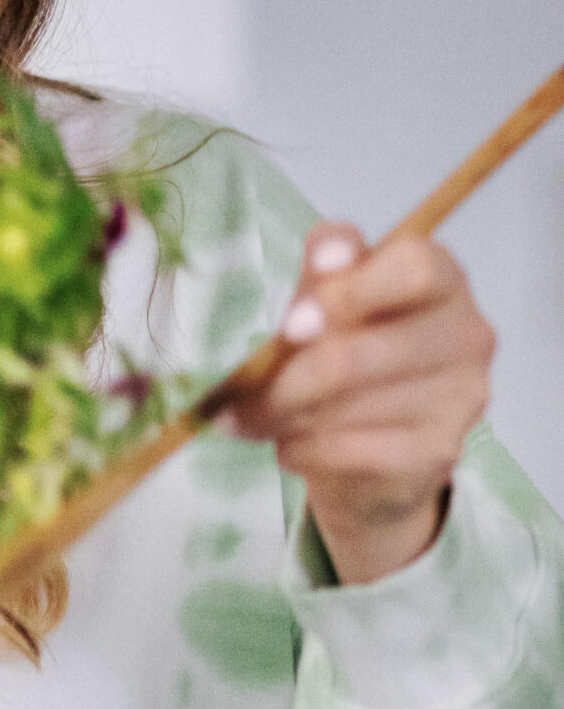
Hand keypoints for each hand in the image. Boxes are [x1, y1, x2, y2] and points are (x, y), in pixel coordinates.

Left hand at [224, 222, 495, 584]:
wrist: (376, 443)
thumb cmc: (350, 348)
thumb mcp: (331, 293)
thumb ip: (327, 261)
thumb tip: (326, 256)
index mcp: (442, 279)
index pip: (413, 268)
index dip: (347, 292)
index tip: (292, 324)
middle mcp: (466, 334)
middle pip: (357, 353)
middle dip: (284, 378)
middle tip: (241, 391)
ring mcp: (461, 397)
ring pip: (345, 406)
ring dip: (283, 417)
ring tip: (257, 418)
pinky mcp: (440, 451)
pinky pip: (349, 450)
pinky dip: (303, 450)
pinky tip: (290, 446)